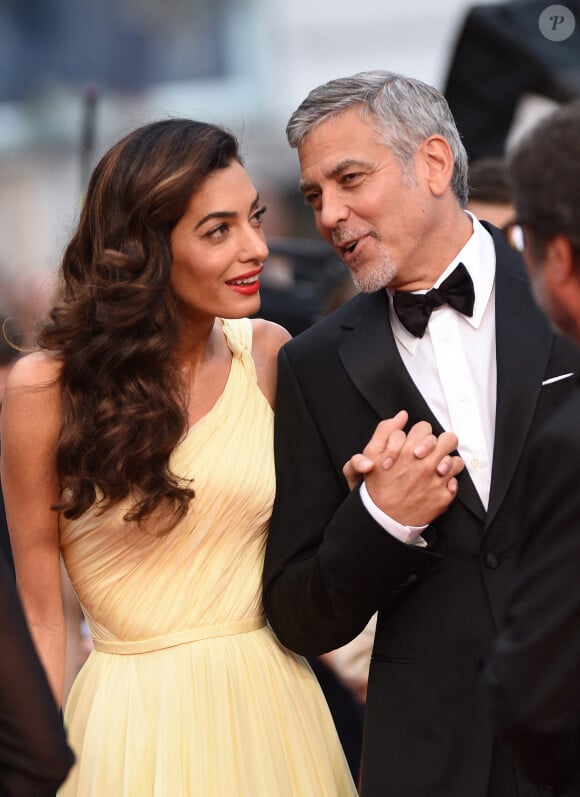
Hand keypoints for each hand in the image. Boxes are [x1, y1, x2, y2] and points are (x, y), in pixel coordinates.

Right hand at [343, 411, 459, 491]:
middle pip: (448, 439)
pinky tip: (437, 483)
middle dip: (441, 443)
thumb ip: (385, 431)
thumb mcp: (371, 454)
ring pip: (455, 460)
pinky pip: (455, 480)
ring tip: (437, 468)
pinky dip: (448, 481)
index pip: (425, 428)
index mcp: (408, 450)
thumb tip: (402, 415)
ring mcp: (436, 480)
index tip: (415, 444)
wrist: (382, 519)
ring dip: (447, 461)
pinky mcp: (443, 496)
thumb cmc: (377, 486)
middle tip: (433, 451)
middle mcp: (425, 463)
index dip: (420, 434)